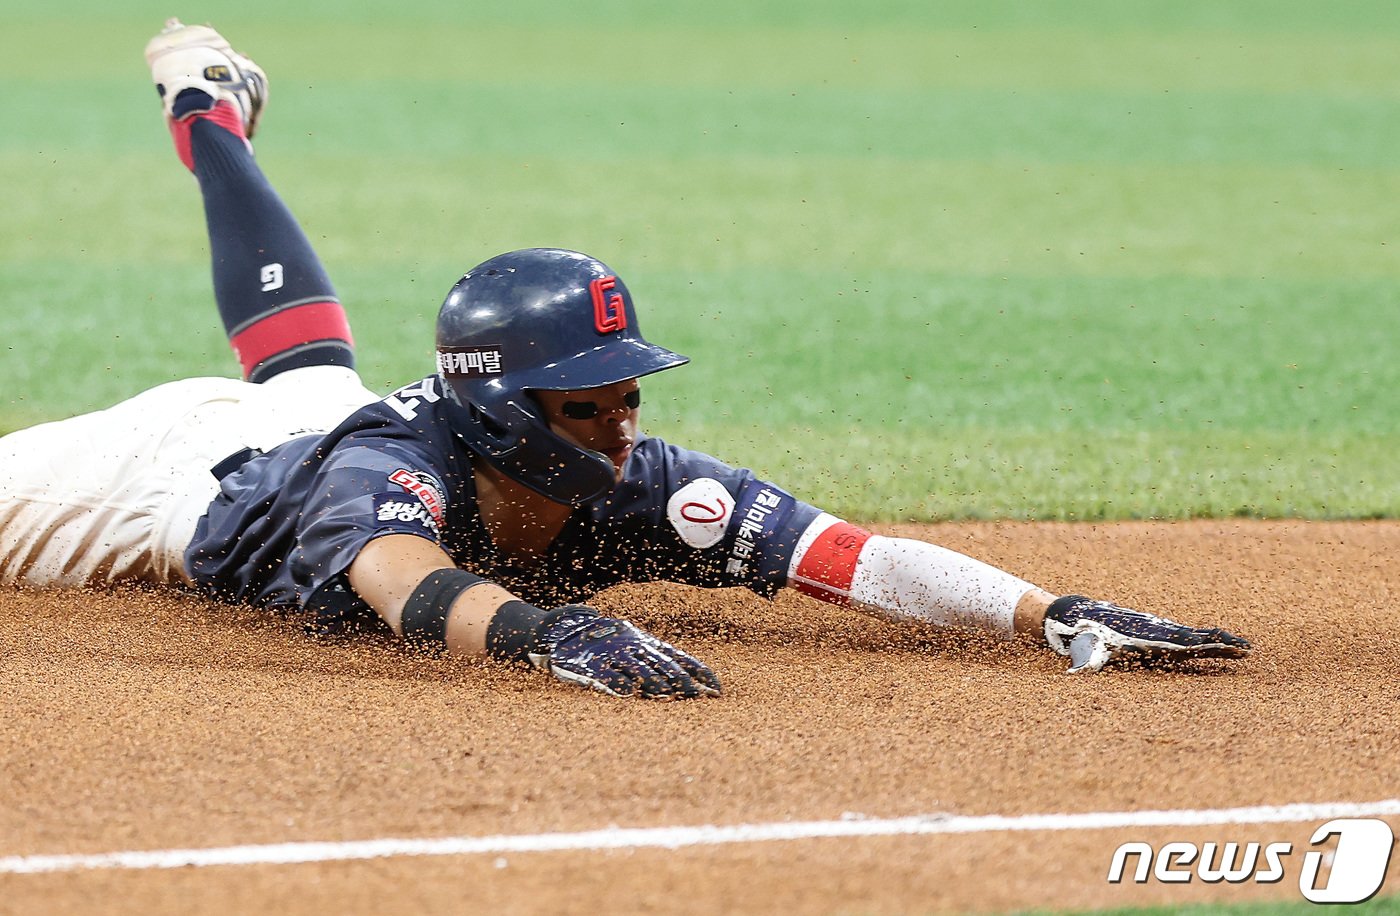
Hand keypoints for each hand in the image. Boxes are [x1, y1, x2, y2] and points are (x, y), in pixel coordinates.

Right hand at [529, 606, 721, 698]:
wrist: (569, 629)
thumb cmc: (611, 642)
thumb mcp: (637, 644)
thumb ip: (659, 660)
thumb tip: (696, 682)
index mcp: (649, 644)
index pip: (682, 659)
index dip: (700, 673)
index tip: (717, 690)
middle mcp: (636, 649)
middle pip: (666, 667)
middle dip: (685, 684)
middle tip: (701, 698)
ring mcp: (615, 656)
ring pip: (641, 671)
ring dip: (657, 685)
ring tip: (670, 697)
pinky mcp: (593, 666)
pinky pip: (608, 676)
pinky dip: (619, 685)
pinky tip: (629, 693)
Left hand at [1043, 595, 1251, 673]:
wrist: (1077, 615)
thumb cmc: (1084, 639)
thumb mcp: (1087, 654)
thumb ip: (1086, 664)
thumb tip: (1073, 674)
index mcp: (1149, 639)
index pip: (1186, 644)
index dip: (1209, 646)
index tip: (1230, 648)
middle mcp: (1158, 632)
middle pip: (1198, 638)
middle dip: (1224, 644)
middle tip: (1250, 650)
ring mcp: (1158, 630)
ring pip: (1196, 635)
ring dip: (1219, 641)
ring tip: (1244, 648)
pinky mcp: (1155, 630)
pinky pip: (1186, 635)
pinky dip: (1205, 639)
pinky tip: (1217, 644)